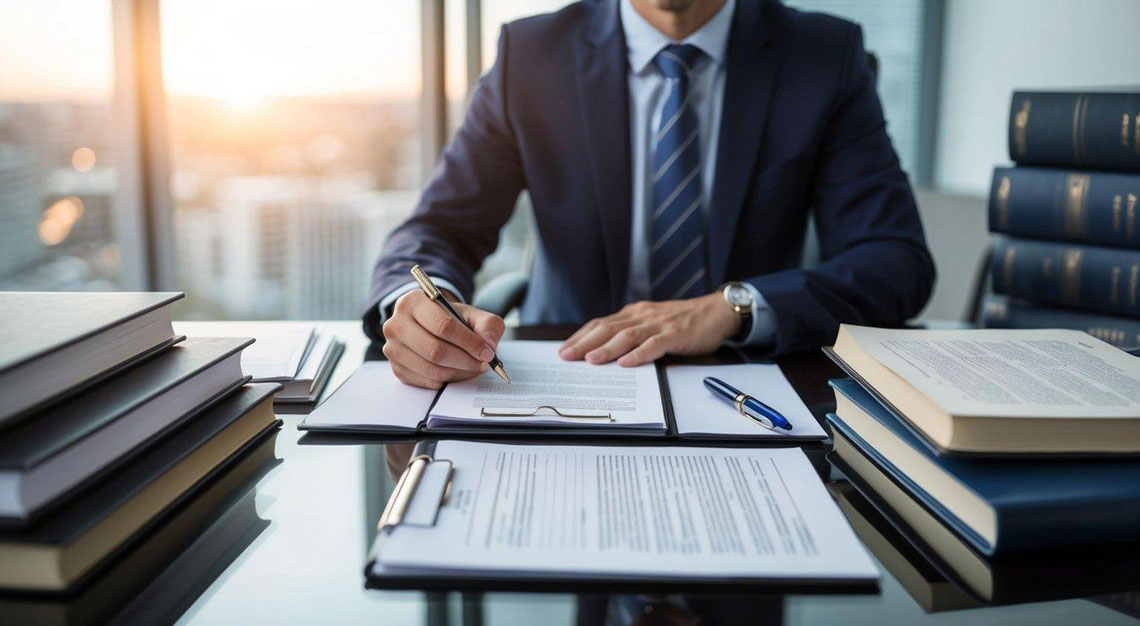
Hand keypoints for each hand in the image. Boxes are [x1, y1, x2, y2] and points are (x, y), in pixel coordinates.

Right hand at [382, 290, 505, 388]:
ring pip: (432, 369)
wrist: (430, 327)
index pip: (443, 326)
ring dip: (459, 373)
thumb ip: (487, 325)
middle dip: (466, 360)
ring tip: (474, 367)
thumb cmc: (451, 319)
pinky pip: (427, 381)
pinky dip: (448, 380)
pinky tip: (458, 371)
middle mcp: (396, 324)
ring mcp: (393, 348)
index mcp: (412, 302)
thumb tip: (488, 345)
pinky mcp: (397, 369)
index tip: (487, 352)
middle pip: (435, 350)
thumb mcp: (471, 314)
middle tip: (483, 363)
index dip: (469, 342)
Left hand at [558, 293, 740, 366]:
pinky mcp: (675, 334)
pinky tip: (626, 363)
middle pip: (608, 328)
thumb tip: (606, 352)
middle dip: (584, 343)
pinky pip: (654, 345)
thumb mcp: (653, 324)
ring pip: (627, 336)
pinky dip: (638, 354)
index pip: (601, 324)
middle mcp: (643, 316)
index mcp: (635, 313)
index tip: (563, 349)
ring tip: (590, 360)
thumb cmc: (683, 322)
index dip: (581, 336)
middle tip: (566, 357)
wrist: (716, 312)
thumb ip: (633, 333)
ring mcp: (659, 324)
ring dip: (607, 348)